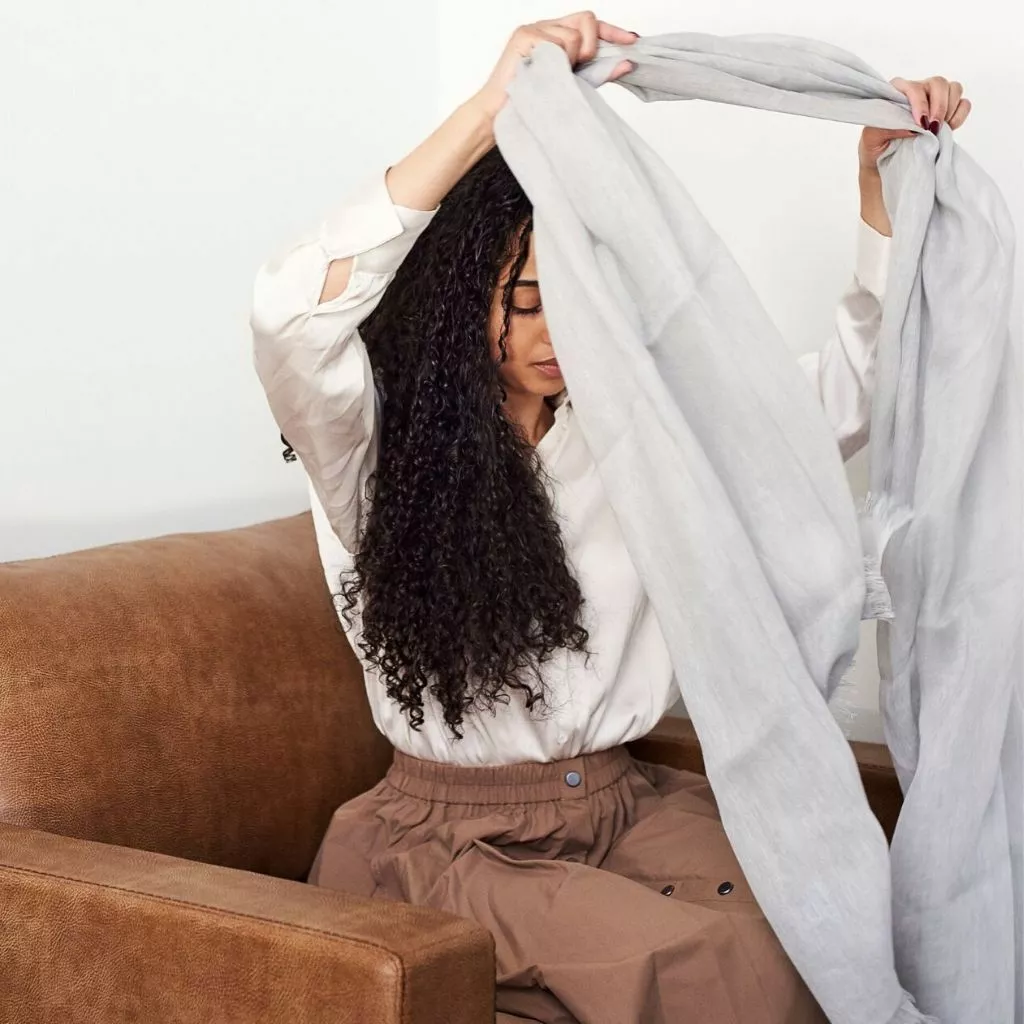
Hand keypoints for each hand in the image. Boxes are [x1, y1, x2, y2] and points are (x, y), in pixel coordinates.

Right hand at [472, 11, 637, 119]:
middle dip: (592, 44)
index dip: (613, 31)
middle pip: (586, 19)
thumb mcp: (574, 85)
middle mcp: (546, 27)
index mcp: (557, 36)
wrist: (502, 117)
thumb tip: (628, 64)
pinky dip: (556, 61)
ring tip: (553, 77)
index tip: (632, 41)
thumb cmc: (534, 103)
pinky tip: (542, 72)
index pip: (590, 24)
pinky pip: (556, 42)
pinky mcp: (524, 36)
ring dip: (570, 60)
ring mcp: (533, 29)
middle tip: (582, 65)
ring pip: (572, 35)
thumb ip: (599, 72)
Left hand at [859, 76, 972, 170]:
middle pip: (938, 83)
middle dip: (939, 106)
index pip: (913, 87)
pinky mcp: (948, 110)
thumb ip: (887, 128)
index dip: (920, 103)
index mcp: (896, 92)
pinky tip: (948, 129)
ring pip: (953, 89)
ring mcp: (934, 99)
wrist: (884, 163)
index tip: (921, 124)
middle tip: (933, 129)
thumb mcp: (871, 139)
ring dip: (949, 110)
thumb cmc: (875, 147)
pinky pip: (964, 103)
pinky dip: (960, 115)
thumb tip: (913, 126)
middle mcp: (917, 90)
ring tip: (937, 130)